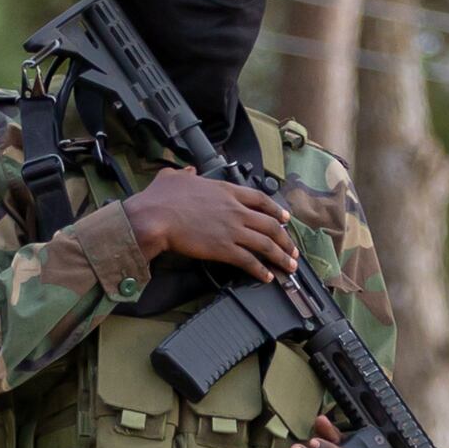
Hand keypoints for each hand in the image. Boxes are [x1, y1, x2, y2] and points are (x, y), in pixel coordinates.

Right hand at [127, 170, 295, 276]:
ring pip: (266, 244)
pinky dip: (261, 270)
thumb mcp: (174, 176)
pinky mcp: (224, 249)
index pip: (260, 199)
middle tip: (293, 249)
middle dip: (285, 239)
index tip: (285, 218)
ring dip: (281, 256)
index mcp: (226, 191)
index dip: (276, 209)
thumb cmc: (161, 198)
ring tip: (289, 266)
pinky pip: (250, 261)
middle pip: (270, 224)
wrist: (156, 216)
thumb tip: (189, 171)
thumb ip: (186, 174)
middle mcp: (235, 210)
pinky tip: (268, 276)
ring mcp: (232, 230)